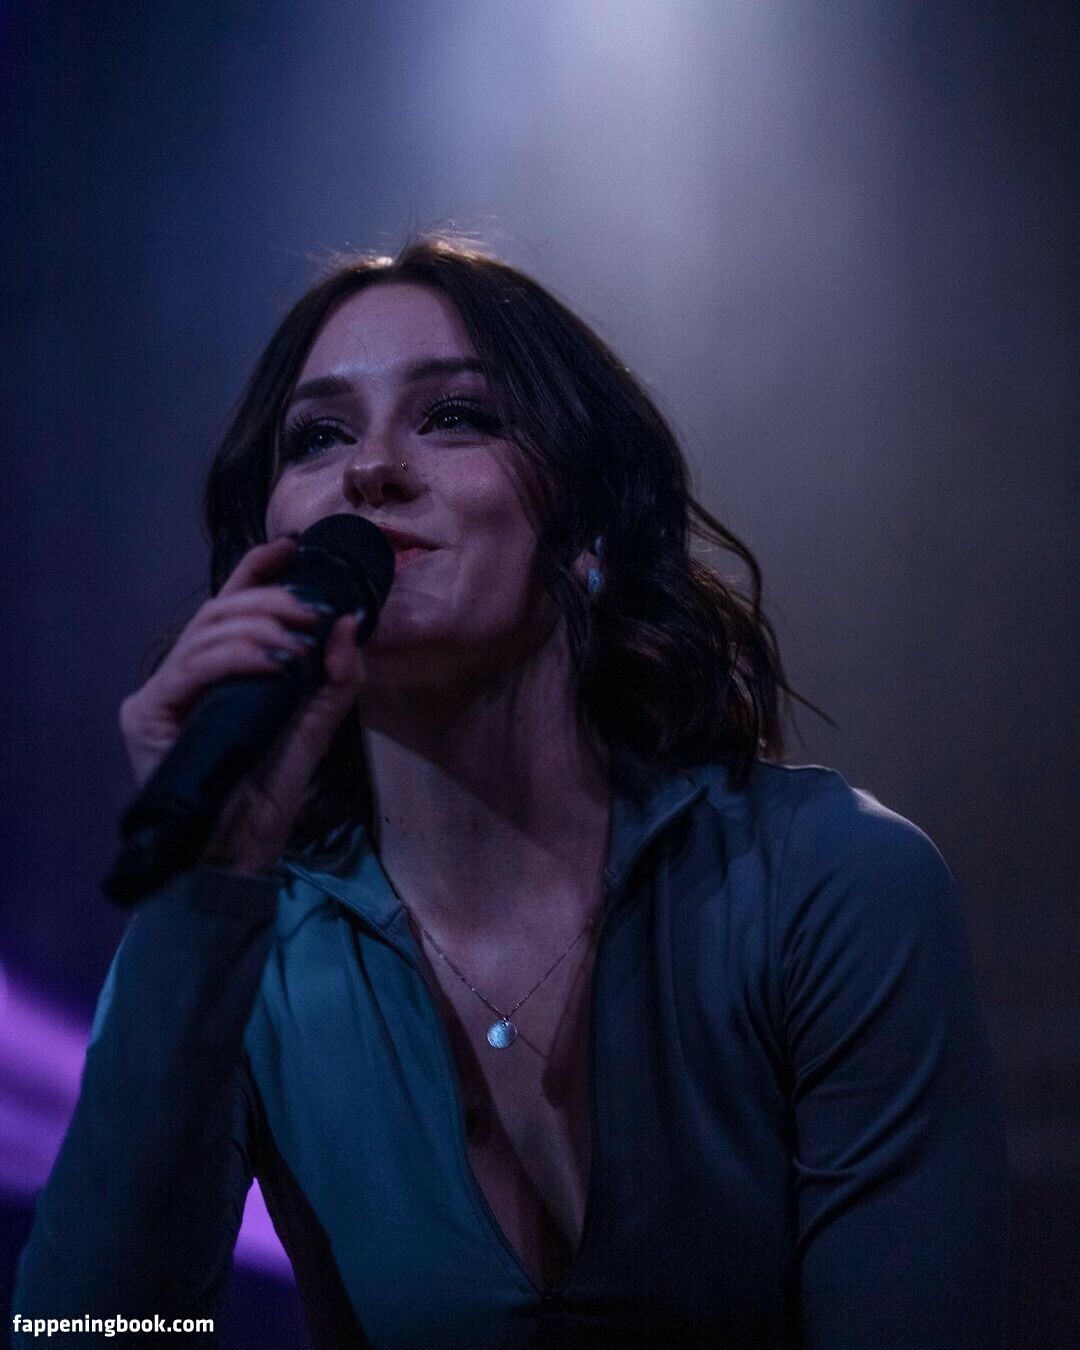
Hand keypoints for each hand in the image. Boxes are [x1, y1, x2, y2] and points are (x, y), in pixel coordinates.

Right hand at [119, 538, 363, 873]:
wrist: (237, 855)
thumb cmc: (266, 795)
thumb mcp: (313, 727)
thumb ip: (334, 678)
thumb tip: (351, 620)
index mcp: (214, 674)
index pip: (228, 607)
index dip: (256, 571)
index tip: (293, 548)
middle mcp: (180, 677)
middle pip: (218, 612)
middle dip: (270, 601)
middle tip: (312, 610)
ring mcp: (158, 695)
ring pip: (205, 633)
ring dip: (258, 626)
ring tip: (298, 641)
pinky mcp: (145, 716)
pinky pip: (191, 669)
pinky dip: (236, 658)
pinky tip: (274, 662)